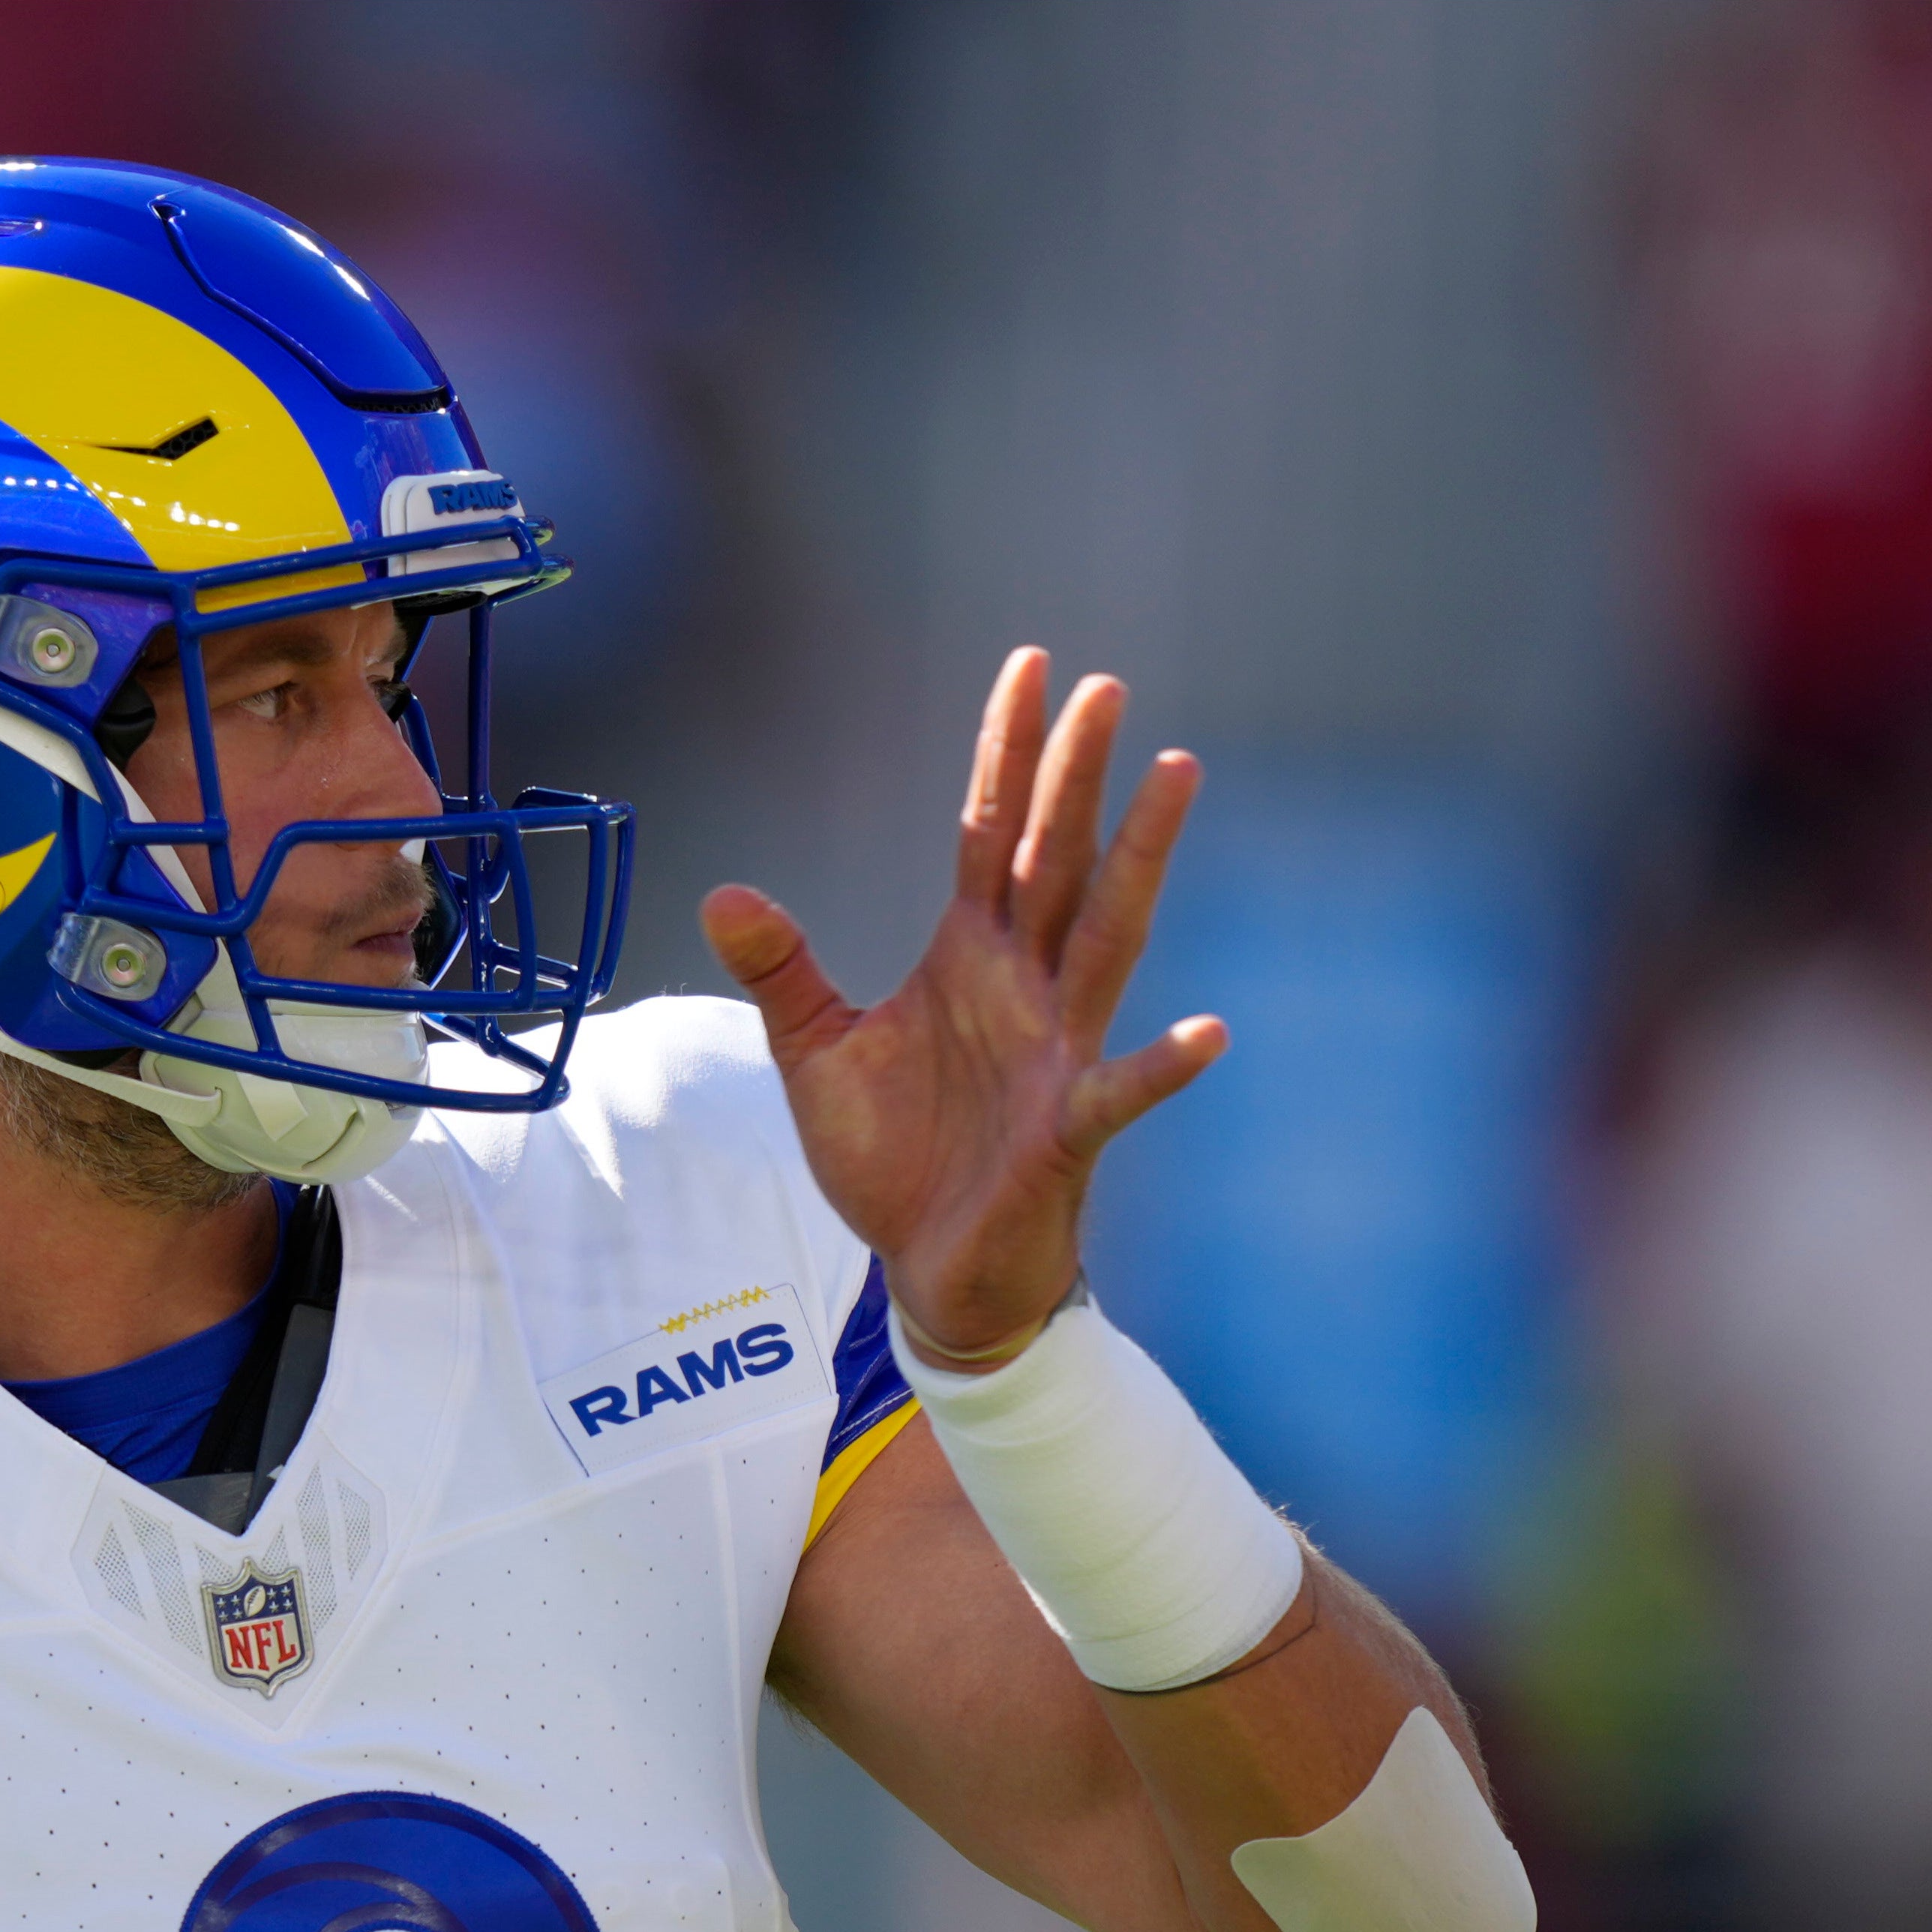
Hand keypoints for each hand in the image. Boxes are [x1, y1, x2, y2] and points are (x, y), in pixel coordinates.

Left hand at [701, 651, 1222, 1366]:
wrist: (928, 1267)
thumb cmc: (893, 1157)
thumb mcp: (815, 1050)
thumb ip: (782, 969)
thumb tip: (724, 893)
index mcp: (968, 954)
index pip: (990, 831)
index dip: (1008, 752)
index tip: (1033, 664)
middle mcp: (1024, 985)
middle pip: (1056, 858)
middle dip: (1077, 774)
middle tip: (1106, 686)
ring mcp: (1056, 1050)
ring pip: (1106, 936)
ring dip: (1140, 859)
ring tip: (1178, 775)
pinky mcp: (1067, 1129)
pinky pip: (1121, 1091)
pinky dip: (1162, 1064)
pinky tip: (1207, 1032)